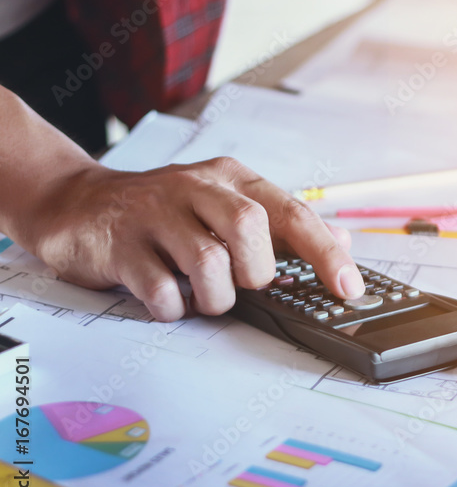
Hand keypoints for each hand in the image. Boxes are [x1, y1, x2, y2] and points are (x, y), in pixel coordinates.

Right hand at [22, 157, 364, 321]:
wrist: (77, 204)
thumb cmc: (165, 212)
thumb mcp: (226, 207)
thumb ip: (282, 227)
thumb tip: (342, 242)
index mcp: (230, 179)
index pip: (291, 212)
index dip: (325, 254)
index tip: (349, 288)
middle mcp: (194, 187)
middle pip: (249, 227)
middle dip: (255, 271)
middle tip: (243, 284)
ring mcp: (153, 213)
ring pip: (207, 262)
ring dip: (214, 297)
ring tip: (202, 297)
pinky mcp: (118, 244)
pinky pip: (161, 290)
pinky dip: (174, 307)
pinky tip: (169, 298)